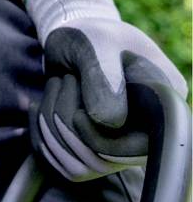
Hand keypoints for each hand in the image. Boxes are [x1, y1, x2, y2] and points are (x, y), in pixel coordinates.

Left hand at [26, 0, 187, 181]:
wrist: (75, 40)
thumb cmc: (91, 35)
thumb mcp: (96, 43)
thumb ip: (102, 76)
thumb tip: (110, 122)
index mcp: (163, 106)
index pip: (135, 149)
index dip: (98, 137)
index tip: (80, 109)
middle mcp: (147, 133)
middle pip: (99, 161)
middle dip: (64, 120)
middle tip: (64, 80)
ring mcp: (120, 146)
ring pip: (77, 166)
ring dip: (50, 124)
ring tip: (57, 86)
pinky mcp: (94, 150)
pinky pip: (61, 165)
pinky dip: (41, 135)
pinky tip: (39, 106)